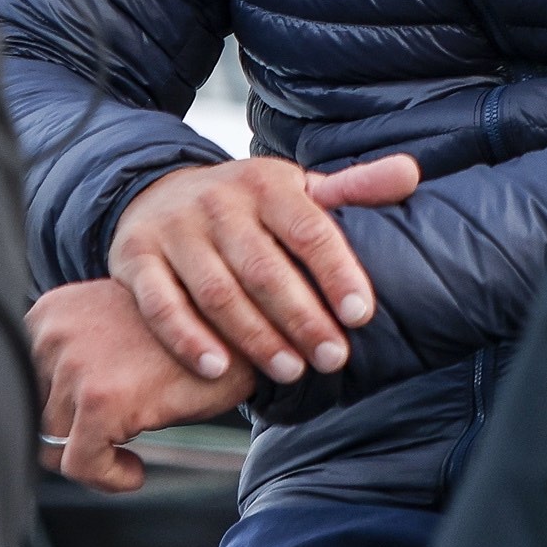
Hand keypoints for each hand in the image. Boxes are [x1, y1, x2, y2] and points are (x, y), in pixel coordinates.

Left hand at [31, 279, 251, 491]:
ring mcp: (75, 364)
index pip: (16, 386)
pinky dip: (108, 480)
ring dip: (91, 460)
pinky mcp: (101, 400)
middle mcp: (52, 332)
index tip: (86, 429)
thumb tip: (37, 430)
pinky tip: (136, 471)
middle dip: (68, 441)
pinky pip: (80, 466)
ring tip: (129, 454)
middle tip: (110, 448)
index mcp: (49, 313)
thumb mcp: (109, 334)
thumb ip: (68, 363)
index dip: (52, 417)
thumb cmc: (185, 337)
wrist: (244, 328)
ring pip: (51, 447)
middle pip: (29, 418)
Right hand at [108, 152, 422, 386]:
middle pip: (264, 267)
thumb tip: (411, 176)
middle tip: (333, 358)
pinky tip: (217, 369)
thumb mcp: (298, 191)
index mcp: (266, 183)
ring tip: (289, 371)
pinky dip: (188, 339)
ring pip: (218, 291)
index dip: (338, 272)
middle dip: (302, 317)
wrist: (160, 195)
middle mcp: (218, 202)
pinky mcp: (135, 258)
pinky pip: (162, 305)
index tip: (362, 315)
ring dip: (255, 336)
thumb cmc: (248, 206)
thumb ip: (353, 191)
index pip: (309, 229)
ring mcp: (174, 230)